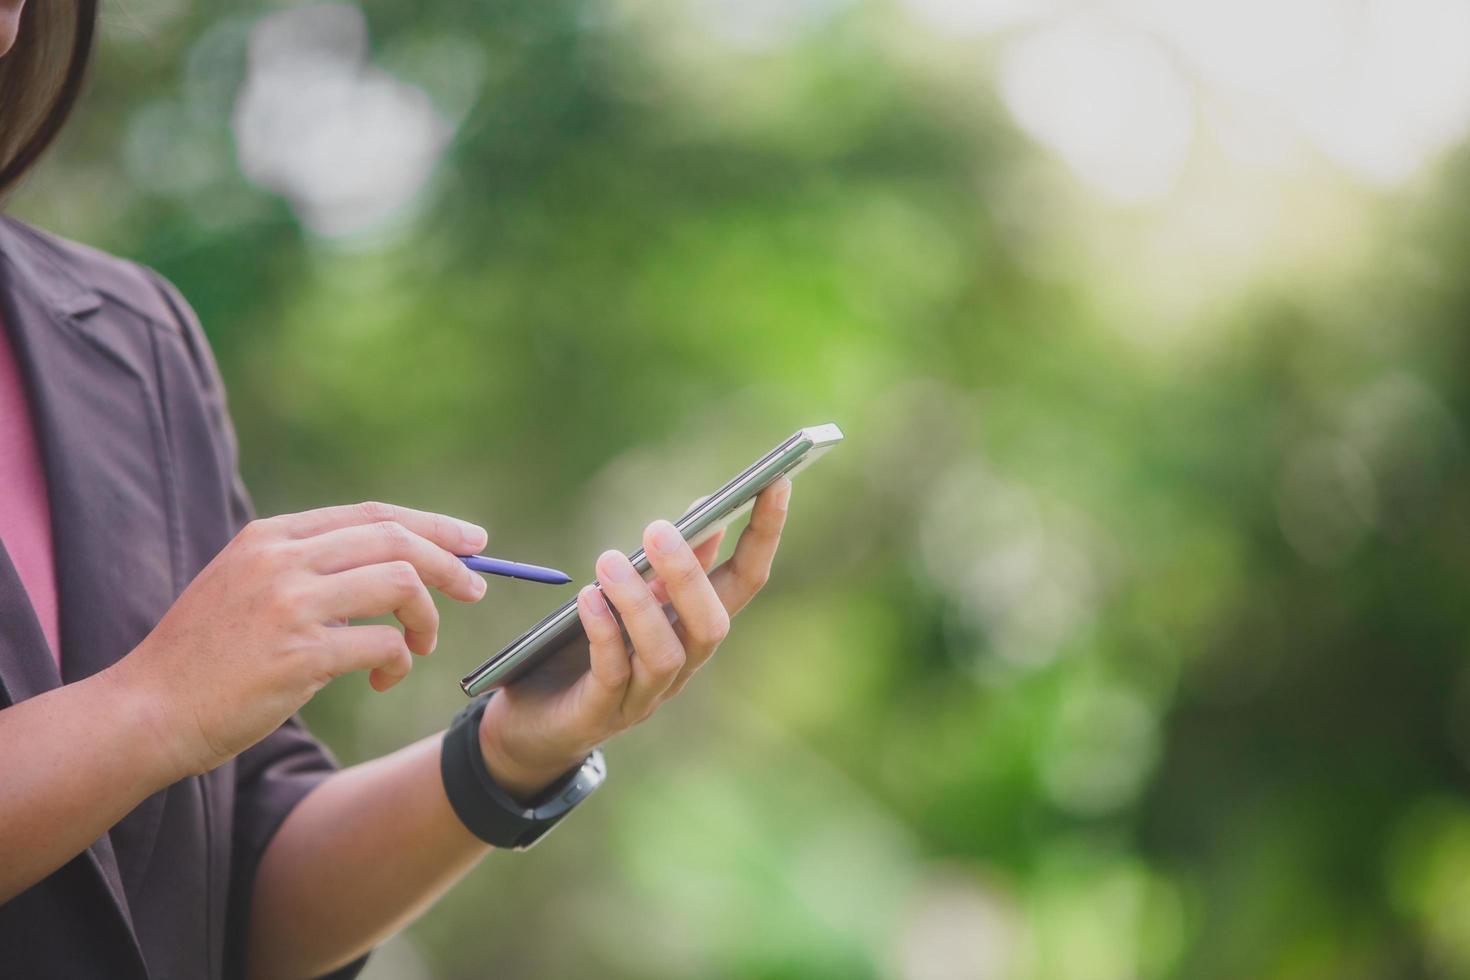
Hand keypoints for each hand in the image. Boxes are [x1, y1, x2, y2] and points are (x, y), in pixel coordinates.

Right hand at [113, 502, 488, 776]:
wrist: (144, 711)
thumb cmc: (203, 659)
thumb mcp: (245, 587)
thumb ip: (304, 569)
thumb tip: (389, 569)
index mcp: (270, 537)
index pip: (373, 515)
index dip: (432, 525)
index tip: (472, 542)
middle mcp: (281, 559)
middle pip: (396, 539)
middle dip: (450, 562)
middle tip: (476, 587)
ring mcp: (289, 605)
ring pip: (400, 583)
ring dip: (427, 617)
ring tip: (420, 644)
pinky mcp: (299, 656)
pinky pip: (383, 645)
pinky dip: (399, 661)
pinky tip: (384, 678)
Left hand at [477, 478, 791, 800]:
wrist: (537, 721)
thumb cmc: (587, 648)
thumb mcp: (632, 598)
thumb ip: (669, 565)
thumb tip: (706, 510)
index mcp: (695, 627)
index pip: (747, 580)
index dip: (766, 533)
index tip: (777, 481)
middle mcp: (683, 664)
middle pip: (711, 624)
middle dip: (689, 575)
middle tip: (657, 529)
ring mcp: (645, 695)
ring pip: (665, 654)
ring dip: (639, 604)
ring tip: (608, 561)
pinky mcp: (602, 713)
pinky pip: (613, 675)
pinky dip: (604, 634)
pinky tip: (587, 599)